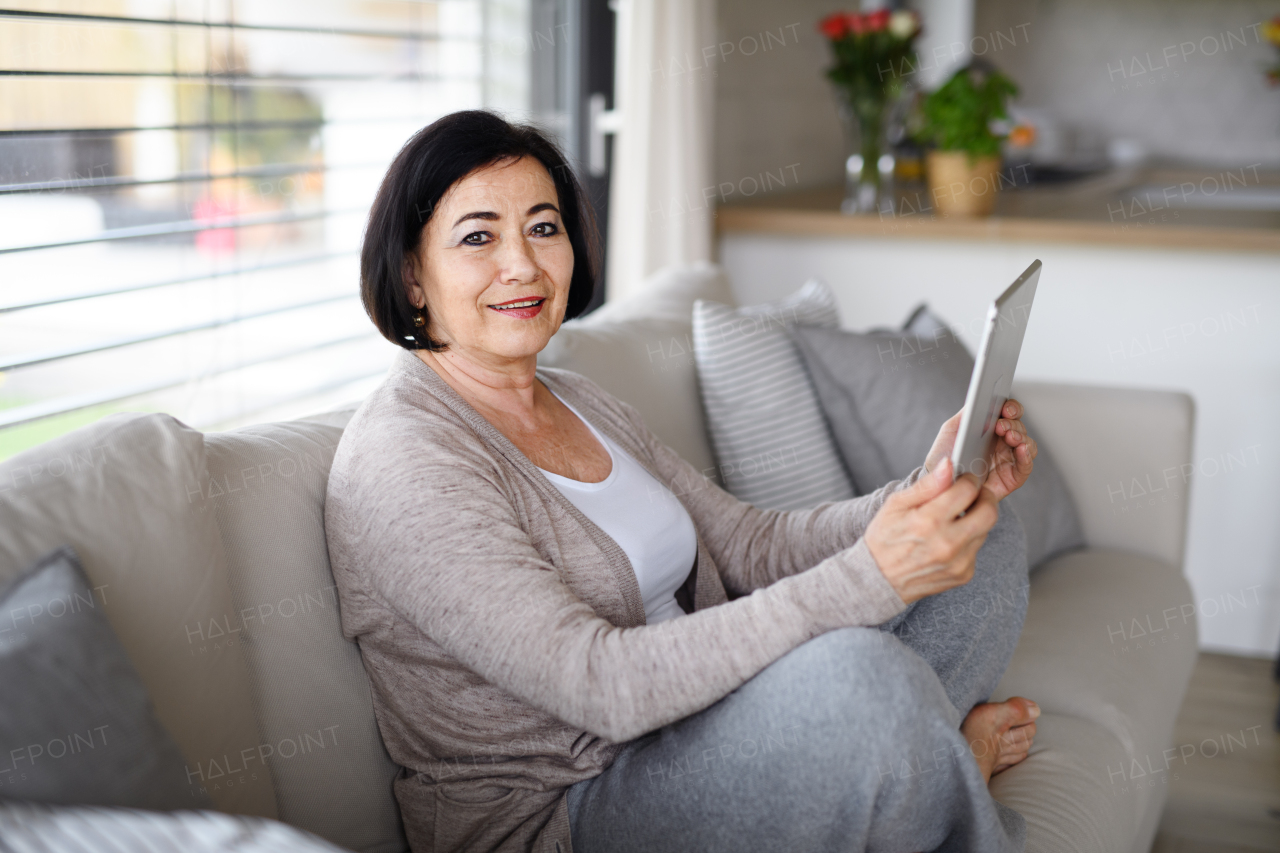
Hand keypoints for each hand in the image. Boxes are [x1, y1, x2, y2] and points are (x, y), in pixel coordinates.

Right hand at [864, 458, 999, 604]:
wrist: (879, 581)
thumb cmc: (884, 539)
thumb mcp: (896, 505)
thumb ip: (927, 485)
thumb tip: (948, 465)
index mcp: (929, 521)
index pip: (968, 490)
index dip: (968, 480)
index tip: (964, 480)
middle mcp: (948, 543)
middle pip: (989, 512)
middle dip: (984, 498)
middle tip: (972, 496)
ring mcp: (958, 562)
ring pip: (984, 530)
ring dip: (974, 520)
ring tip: (952, 521)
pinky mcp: (964, 574)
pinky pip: (976, 549)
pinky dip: (967, 541)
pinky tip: (947, 542)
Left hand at [923, 400, 1037, 502]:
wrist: (940, 485)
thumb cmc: (945, 456)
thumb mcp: (952, 429)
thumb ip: (967, 413)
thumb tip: (980, 398)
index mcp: (991, 427)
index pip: (1009, 412)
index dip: (1011, 407)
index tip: (1005, 408)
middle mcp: (1003, 441)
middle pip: (1019, 426)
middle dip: (1013, 423)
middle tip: (1001, 425)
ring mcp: (1009, 458)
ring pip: (1026, 443)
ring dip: (1021, 436)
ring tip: (1010, 436)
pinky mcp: (1013, 477)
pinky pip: (1026, 465)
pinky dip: (1027, 456)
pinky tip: (1021, 449)